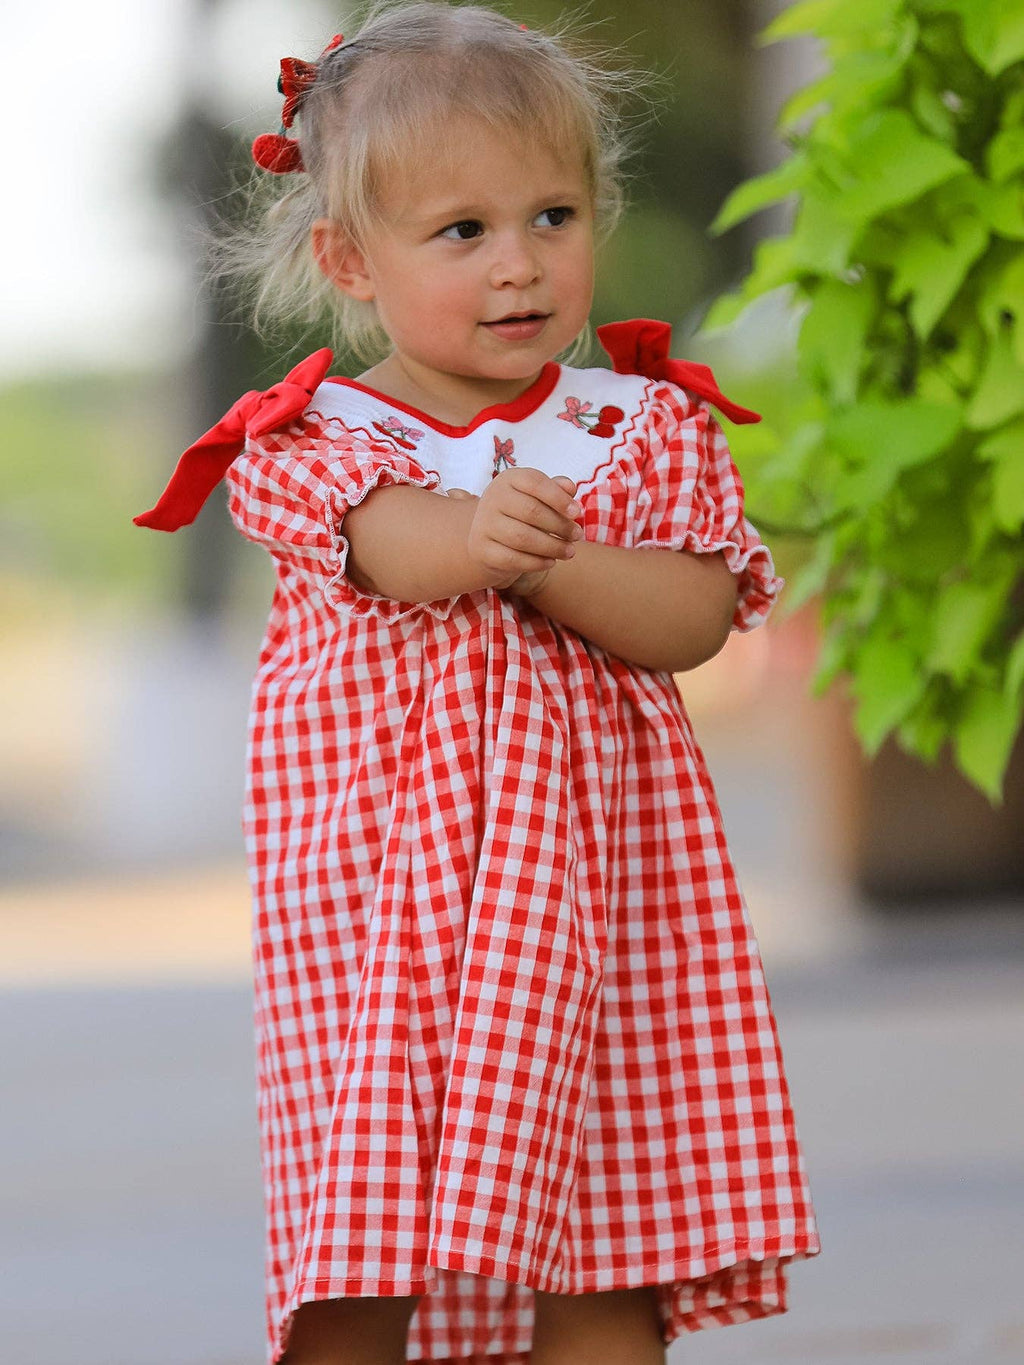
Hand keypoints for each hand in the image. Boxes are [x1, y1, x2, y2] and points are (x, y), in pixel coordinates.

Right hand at [449, 470, 581, 591]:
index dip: (559, 498)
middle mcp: (492, 499)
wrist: (490, 538)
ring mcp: (484, 525)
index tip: (577, 512)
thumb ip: (556, 489)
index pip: (535, 482)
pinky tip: (551, 562)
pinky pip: (513, 559)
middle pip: (531, 511)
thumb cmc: (523, 513)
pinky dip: (536, 562)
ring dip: (552, 547)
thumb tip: (570, 488)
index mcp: (508, 479)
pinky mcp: (482, 550)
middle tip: (578, 535)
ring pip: (523, 538)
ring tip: (570, 551)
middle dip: (560, 525)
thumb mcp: (539, 496)